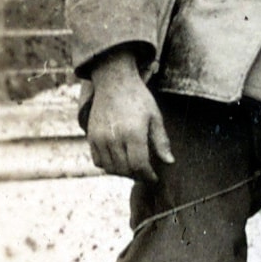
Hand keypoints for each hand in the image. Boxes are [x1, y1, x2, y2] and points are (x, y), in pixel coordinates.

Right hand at [85, 49, 173, 181]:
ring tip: (133, 169)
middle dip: (136, 176)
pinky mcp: (90, 136)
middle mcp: (114, 137)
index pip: (138, 165)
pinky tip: (119, 161)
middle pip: (124, 169)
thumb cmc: (139, 99)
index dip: (147, 176)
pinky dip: (108, 165)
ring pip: (110, 168)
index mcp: (133, 133)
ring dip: (122, 172)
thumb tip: (169, 162)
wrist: (114, 82)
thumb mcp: (155, 117)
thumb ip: (161, 141)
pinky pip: (97, 160)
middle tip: (145, 174)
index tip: (154, 178)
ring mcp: (99, 138)